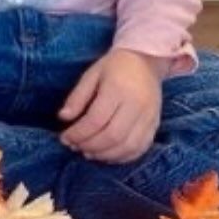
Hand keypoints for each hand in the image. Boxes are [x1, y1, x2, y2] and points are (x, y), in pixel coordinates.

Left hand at [58, 48, 166, 163]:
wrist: (145, 61)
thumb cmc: (113, 67)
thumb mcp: (91, 75)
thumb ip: (77, 97)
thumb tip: (63, 117)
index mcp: (117, 89)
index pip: (96, 119)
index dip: (78, 133)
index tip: (64, 138)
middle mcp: (136, 106)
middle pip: (112, 136)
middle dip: (90, 145)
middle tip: (74, 147)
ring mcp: (149, 118)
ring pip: (128, 146)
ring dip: (105, 155)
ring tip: (87, 153)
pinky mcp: (155, 126)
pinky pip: (140, 149)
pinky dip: (122, 157)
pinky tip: (107, 155)